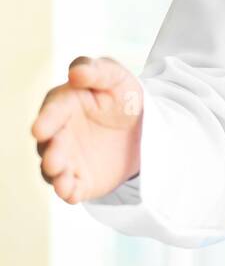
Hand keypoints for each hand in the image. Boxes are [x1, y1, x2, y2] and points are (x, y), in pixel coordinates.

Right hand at [31, 56, 143, 203]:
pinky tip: (72, 194)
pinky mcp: (80, 179)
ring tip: (62, 181)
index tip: (40, 130)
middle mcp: (59, 133)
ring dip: (55, 176)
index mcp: (64, 104)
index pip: (52, 111)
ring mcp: (68, 158)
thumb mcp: (116, 77)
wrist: (142, 126)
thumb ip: (96, 71)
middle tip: (53, 160)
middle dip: (50, 152)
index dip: (46, 120)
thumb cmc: (122, 95)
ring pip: (53, 169)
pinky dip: (68, 192)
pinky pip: (71, 188)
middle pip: (48, 144)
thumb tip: (75, 72)